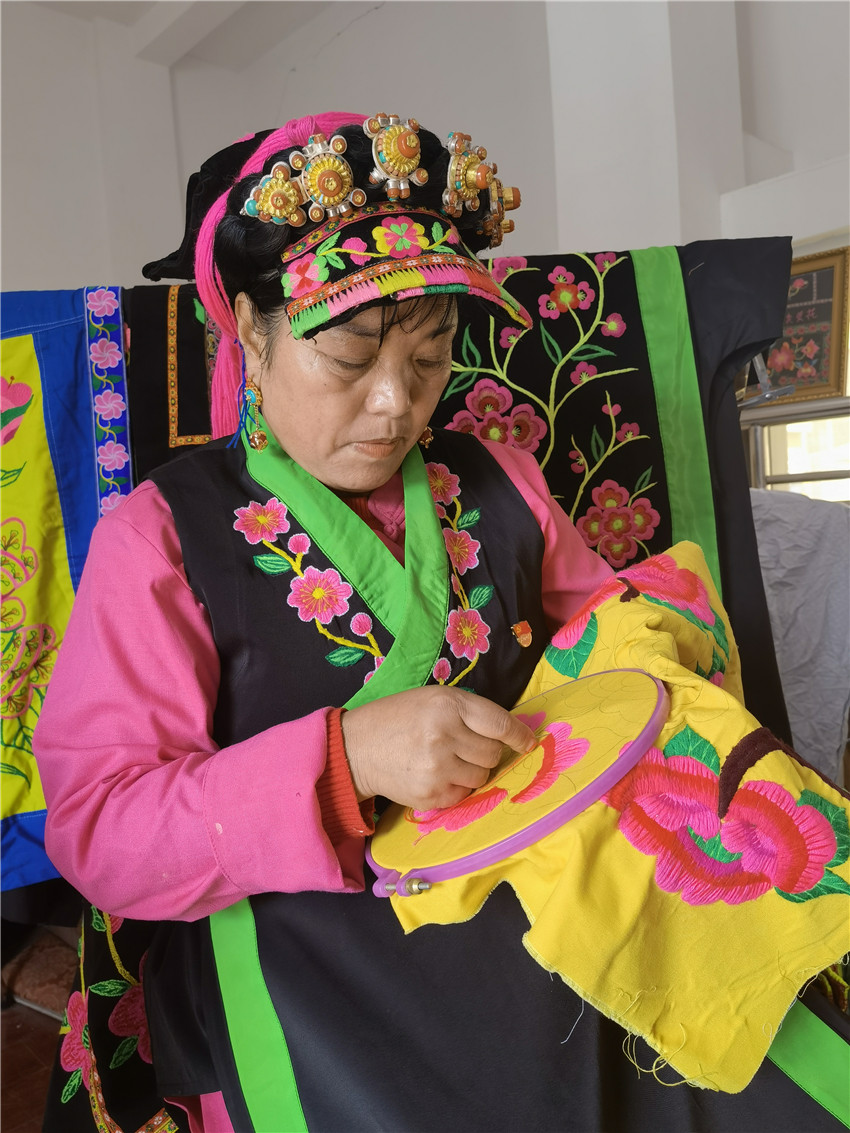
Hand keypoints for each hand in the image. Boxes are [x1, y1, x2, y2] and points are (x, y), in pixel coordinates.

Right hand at [341, 685, 534, 810]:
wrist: (357, 749)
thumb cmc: (398, 718)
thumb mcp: (432, 699)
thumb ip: (468, 712)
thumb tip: (508, 734)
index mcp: (447, 706)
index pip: (500, 724)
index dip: (520, 735)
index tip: (528, 742)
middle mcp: (444, 736)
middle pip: (492, 754)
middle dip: (485, 752)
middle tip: (464, 746)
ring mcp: (438, 769)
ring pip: (482, 777)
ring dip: (472, 771)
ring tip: (447, 760)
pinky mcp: (431, 795)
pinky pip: (464, 795)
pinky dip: (456, 787)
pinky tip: (435, 775)